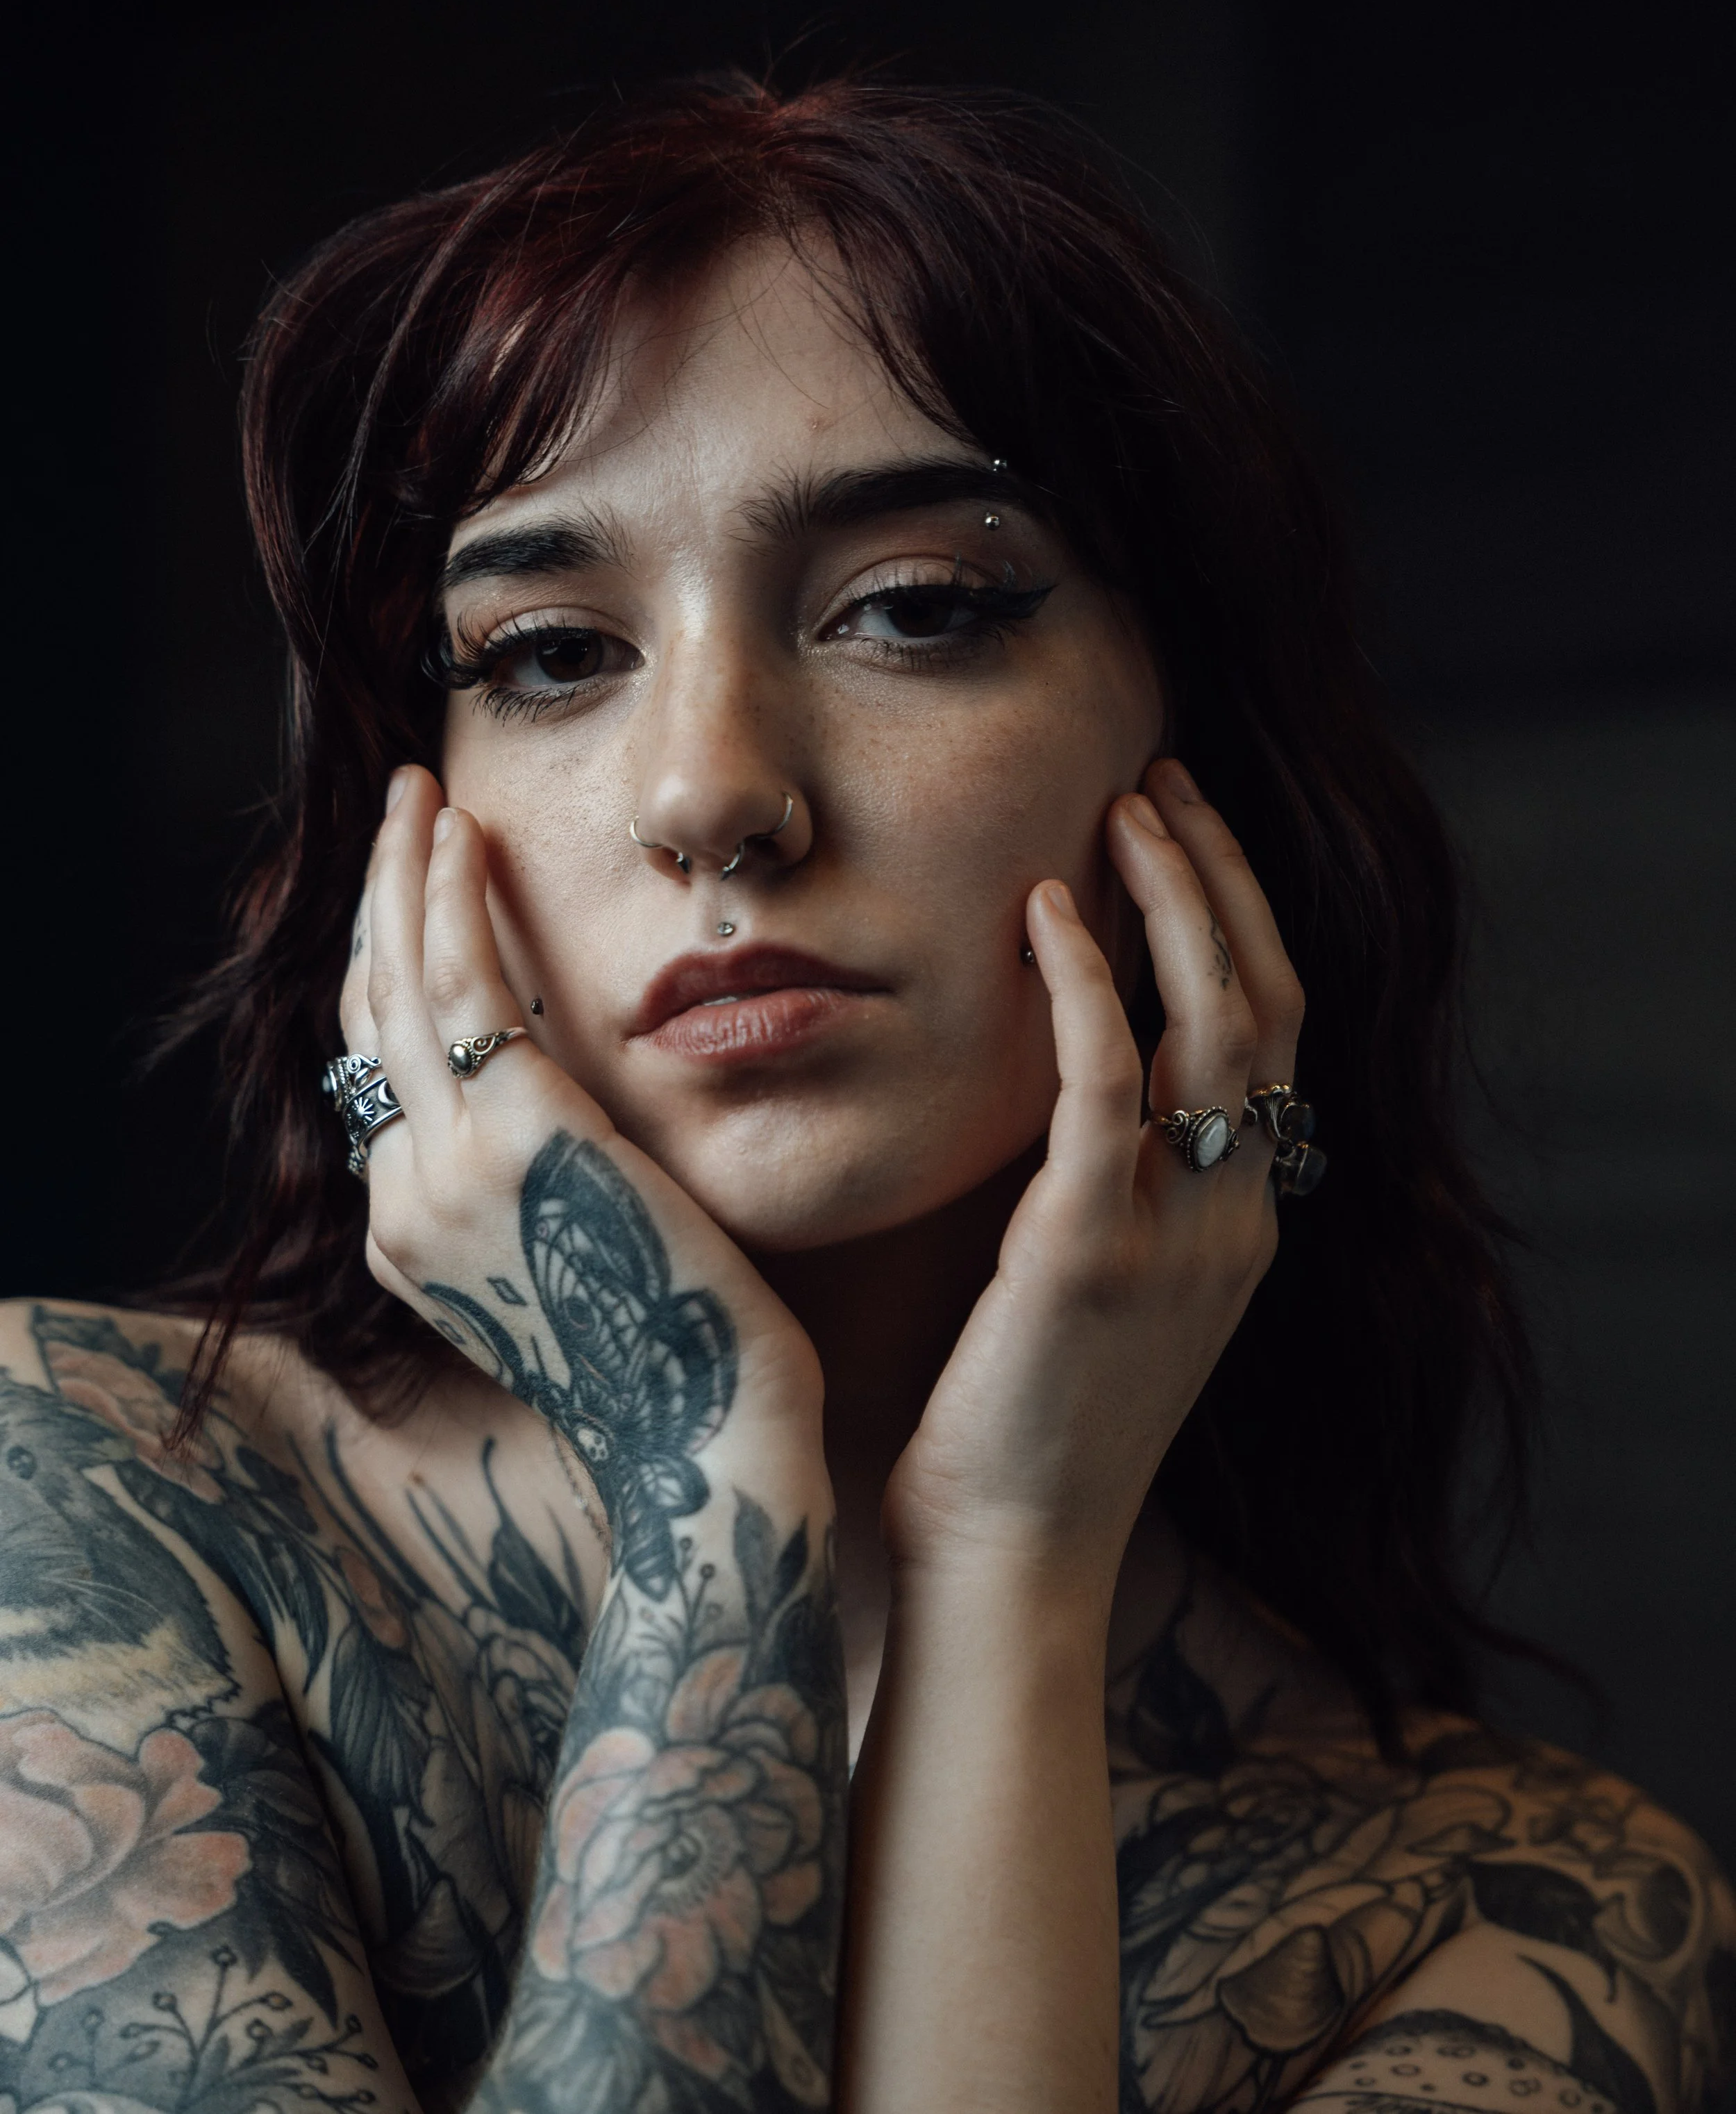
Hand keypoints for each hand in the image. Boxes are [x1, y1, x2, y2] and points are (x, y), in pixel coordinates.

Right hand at [340, 768, 821, 1580]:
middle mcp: (403, 1201)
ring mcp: (448, 1169)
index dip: (390, 971)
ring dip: (405, 872)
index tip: (418, 898)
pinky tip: (467, 837)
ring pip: (399, 983)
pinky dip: (454, 900)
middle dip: (377, 900)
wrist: (711, 1434)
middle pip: (367, 1015)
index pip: (379, 1074)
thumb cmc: (672, 1357)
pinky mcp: (521, 1134)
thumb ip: (531, 1189)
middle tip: (403, 809)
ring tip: (421, 792)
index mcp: (411, 1236)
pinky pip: (464, 987)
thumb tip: (538, 1111)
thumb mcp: (569, 1266)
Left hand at [881, 757, 1303, 1596]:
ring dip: (1175, 899)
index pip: (1273, 1040)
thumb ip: (1121, 1198)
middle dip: (1222, 881)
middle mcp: (1238, 1217)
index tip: (1186, 838)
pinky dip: (1088, 984)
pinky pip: (1109, 1084)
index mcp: (1245, 1225)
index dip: (1240, 925)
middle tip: (1164, 785)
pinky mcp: (1092, 1247)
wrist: (1013, 1558)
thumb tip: (1076, 1103)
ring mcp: (1180, 1232)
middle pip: (1264, 1006)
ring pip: (1215, 1024)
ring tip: (1127, 807)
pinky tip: (1044, 914)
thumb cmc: (1027, 1428)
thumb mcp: (1107, 1298)